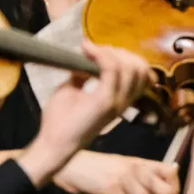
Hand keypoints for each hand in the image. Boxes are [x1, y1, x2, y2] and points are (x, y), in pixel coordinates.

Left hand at [19, 42, 155, 187]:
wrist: (52, 144)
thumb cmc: (60, 120)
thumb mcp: (72, 90)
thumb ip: (82, 75)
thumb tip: (83, 58)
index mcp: (120, 100)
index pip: (141, 74)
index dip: (125, 57)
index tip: (100, 50)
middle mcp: (123, 102)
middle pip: (140, 69)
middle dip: (120, 53)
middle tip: (96, 50)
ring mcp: (116, 102)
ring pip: (130, 68)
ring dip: (110, 53)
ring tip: (90, 51)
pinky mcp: (104, 101)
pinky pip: (111, 70)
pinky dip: (100, 55)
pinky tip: (86, 51)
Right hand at [56, 152, 179, 193]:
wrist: (69, 164)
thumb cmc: (95, 170)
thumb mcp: (121, 172)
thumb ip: (137, 188)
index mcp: (142, 163)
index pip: (171, 173)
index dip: (175, 193)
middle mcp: (137, 168)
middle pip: (165, 192)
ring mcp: (124, 177)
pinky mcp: (110, 189)